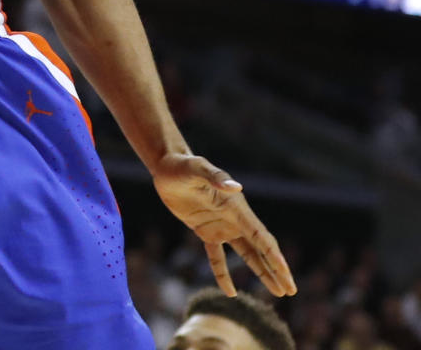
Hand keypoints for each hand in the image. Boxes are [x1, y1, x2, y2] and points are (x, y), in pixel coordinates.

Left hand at [152, 152, 295, 296]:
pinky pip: (217, 258)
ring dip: (262, 273)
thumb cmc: (182, 165)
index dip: (273, 256)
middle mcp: (234, 218)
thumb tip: (236, 187)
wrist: (166, 166)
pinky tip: (230, 292)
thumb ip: (215, 177)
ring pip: (247, 255)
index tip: (285, 274)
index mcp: (236, 207)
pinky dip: (223, 275)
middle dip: (276, 269)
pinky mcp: (205, 231)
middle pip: (260, 249)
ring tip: (278, 293)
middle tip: (291, 290)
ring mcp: (221, 226)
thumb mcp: (196, 169)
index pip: (260, 236)